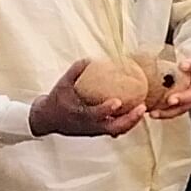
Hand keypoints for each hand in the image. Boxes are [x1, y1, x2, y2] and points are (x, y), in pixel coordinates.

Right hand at [26, 61, 145, 139]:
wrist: (47, 119)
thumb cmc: (56, 100)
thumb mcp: (62, 84)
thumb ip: (76, 71)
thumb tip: (91, 58)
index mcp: (78, 114)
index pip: (94, 115)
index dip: (106, 109)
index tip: (117, 101)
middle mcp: (88, 126)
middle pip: (113, 128)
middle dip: (129, 120)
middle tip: (142, 106)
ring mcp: (93, 131)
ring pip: (116, 131)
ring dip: (131, 122)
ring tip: (143, 108)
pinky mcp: (97, 132)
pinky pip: (115, 130)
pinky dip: (126, 123)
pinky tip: (135, 112)